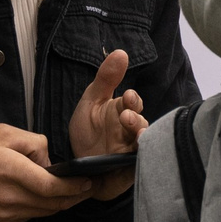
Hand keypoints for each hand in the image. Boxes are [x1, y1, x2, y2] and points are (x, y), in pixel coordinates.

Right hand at [0, 124, 93, 221]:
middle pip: (54, 203)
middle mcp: (10, 197)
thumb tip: (50, 161)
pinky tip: (39, 197)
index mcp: (11, 171)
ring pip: (44, 212)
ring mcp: (5, 215)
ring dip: (58, 203)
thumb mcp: (1, 133)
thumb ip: (33, 143)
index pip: (53, 186)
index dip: (75, 187)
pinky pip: (28, 217)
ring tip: (68, 192)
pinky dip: (38, 208)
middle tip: (87, 188)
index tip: (88, 182)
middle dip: (74, 196)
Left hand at [68, 49, 147, 199]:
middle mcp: (130, 130)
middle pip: (140, 122)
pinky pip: (140, 163)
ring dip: (140, 137)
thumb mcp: (91, 102)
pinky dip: (141, 159)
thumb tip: (121, 52)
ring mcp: (131, 151)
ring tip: (136, 134)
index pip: (133, 103)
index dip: (133, 100)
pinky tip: (138, 154)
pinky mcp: (129, 170)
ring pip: (143, 142)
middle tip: (126, 116)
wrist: (77, 168)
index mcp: (123, 112)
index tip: (128, 96)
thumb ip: (106, 79)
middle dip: (135, 118)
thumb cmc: (88, 134)